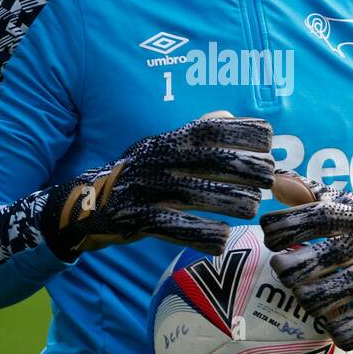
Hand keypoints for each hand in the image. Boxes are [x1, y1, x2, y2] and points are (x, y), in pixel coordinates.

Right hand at [39, 110, 273, 260]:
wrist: (83, 205)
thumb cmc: (136, 177)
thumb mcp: (159, 149)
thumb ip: (193, 134)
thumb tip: (229, 115)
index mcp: (165, 142)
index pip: (207, 129)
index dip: (239, 131)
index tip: (268, 139)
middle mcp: (155, 161)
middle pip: (206, 160)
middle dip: (242, 167)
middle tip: (269, 178)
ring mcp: (144, 190)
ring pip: (193, 194)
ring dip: (227, 200)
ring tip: (251, 208)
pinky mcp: (135, 220)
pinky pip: (172, 227)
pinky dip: (199, 234)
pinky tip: (222, 239)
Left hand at [259, 170, 352, 350]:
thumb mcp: (342, 203)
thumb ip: (307, 193)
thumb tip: (274, 181)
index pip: (318, 217)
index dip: (286, 227)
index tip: (271, 236)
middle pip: (323, 259)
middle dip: (290, 268)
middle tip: (283, 268)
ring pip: (337, 294)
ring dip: (308, 299)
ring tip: (302, 293)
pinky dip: (338, 328)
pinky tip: (326, 323)